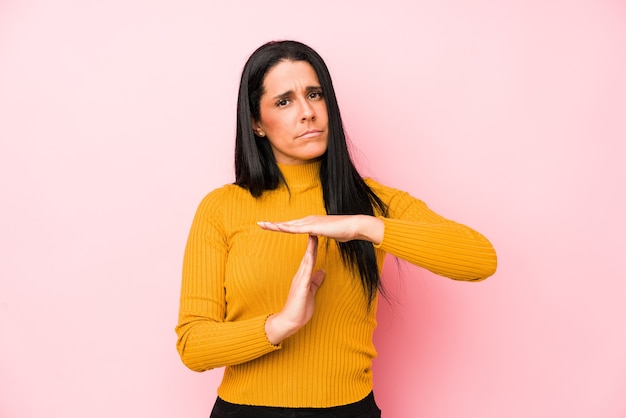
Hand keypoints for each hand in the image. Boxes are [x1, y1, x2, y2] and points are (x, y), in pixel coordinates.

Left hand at [258, 215, 383, 243]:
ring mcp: (311, 223)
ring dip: (276, 225)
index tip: (270, 226)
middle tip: (259, 223)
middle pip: (287, 223)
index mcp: (311, 223)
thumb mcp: (329, 234)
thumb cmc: (344, 231)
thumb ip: (321, 235)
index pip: (292, 225)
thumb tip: (317, 235)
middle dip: (273, 224)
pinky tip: (279, 228)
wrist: (354, 226)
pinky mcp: (315, 227)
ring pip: (289, 225)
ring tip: (264, 225)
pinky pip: (298, 229)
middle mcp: (308, 220)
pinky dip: (288, 228)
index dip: (280, 226)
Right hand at [265, 235, 325, 344]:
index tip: (318, 234)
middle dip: (312, 242)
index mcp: (303, 276)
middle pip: (308, 255)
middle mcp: (300, 275)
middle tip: (315, 227)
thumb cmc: (299, 310)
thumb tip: (322, 272)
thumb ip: (315, 282)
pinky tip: (311, 255)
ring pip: (306, 261)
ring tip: (313, 235)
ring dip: (310, 248)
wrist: (289, 322)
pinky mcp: (301, 287)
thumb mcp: (311, 293)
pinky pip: (306, 272)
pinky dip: (309, 263)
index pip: (310, 258)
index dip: (314, 246)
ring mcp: (300, 280)